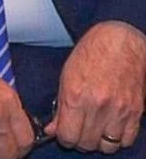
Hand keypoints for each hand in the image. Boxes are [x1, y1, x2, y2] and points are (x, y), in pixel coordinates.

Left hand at [45, 21, 145, 152]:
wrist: (121, 42)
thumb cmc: (90, 55)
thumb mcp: (66, 77)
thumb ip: (60, 107)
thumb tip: (52, 130)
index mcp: (75, 96)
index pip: (67, 136)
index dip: (64, 138)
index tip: (64, 133)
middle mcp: (98, 106)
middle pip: (86, 144)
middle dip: (79, 140)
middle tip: (78, 130)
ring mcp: (119, 110)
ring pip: (107, 146)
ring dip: (99, 142)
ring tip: (95, 130)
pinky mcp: (136, 111)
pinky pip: (127, 140)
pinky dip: (118, 139)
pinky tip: (111, 127)